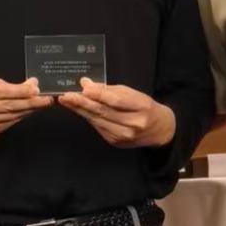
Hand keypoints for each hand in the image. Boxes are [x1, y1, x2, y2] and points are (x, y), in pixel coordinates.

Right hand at [0, 78, 53, 140]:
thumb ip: (3, 85)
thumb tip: (30, 84)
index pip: (2, 91)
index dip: (21, 91)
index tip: (37, 89)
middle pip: (9, 106)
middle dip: (31, 102)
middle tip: (47, 99)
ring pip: (11, 116)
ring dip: (29, 110)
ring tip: (42, 104)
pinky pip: (9, 124)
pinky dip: (20, 117)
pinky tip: (28, 111)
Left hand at [58, 78, 175, 147]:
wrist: (159, 130)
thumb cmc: (146, 107)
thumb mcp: (134, 94)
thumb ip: (110, 90)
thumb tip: (87, 84)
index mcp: (141, 107)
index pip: (116, 101)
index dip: (99, 94)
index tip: (84, 88)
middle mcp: (132, 124)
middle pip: (103, 112)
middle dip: (82, 103)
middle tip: (67, 96)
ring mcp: (123, 136)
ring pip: (97, 120)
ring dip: (80, 110)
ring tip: (67, 101)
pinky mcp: (115, 142)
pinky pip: (98, 127)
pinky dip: (88, 117)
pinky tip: (79, 110)